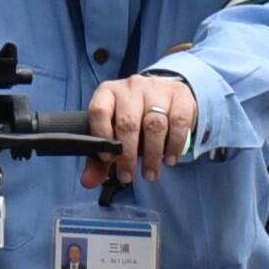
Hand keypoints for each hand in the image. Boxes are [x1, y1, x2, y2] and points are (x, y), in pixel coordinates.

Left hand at [84, 73, 196, 188]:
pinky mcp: (180, 95)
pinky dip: (174, 145)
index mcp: (108, 93)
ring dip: (152, 155)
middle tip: (128, 176)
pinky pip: (178, 122)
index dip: (101, 136)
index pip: (99, 111)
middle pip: (128, 123)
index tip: (107, 159)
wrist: (165, 95)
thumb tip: (88, 181)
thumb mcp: (114, 133)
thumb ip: (99, 159)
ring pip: (154, 125)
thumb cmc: (134, 117)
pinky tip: (170, 158)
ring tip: (150, 173)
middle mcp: (131, 87)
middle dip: (127, 155)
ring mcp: (157, 89)